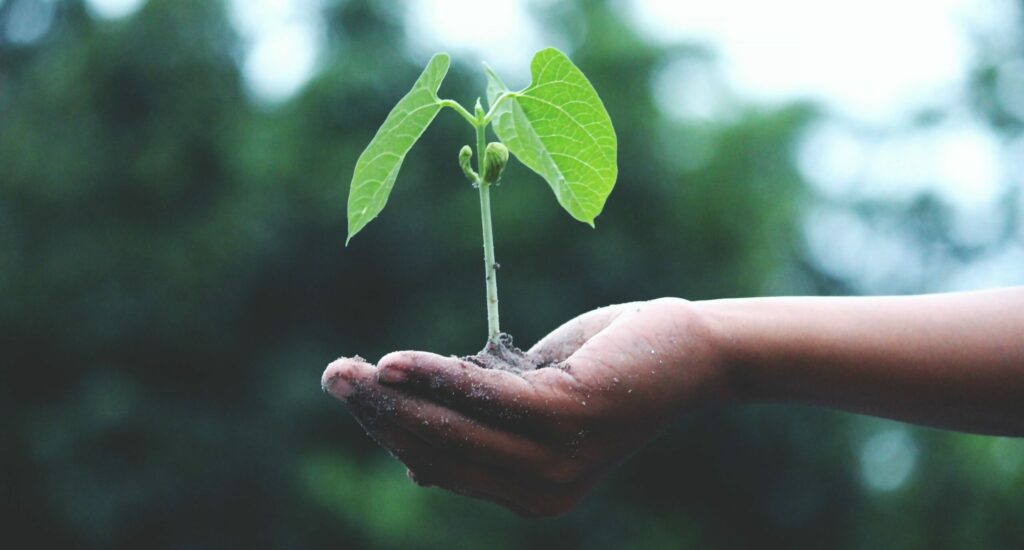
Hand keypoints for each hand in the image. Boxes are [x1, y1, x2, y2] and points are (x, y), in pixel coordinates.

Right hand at [321, 298, 733, 516]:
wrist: (689, 351)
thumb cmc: (607, 369)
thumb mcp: (534, 404)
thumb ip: (482, 428)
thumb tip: (413, 462)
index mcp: (531, 493)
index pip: (442, 465)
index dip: (391, 432)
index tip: (354, 394)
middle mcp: (542, 491)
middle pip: (438, 451)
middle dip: (378, 415)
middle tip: (332, 377)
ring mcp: (557, 459)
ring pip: (453, 428)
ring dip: (393, 397)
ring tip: (347, 371)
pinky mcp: (568, 417)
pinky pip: (485, 396)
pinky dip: (436, 377)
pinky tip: (395, 362)